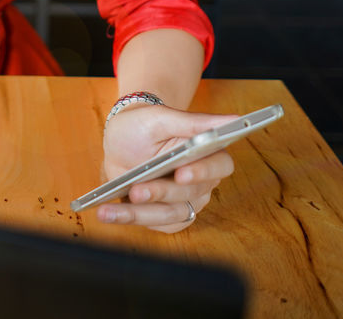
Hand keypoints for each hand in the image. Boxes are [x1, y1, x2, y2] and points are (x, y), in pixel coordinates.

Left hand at [98, 104, 237, 232]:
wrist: (121, 141)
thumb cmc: (144, 126)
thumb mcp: (161, 118)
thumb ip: (195, 122)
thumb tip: (235, 120)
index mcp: (208, 153)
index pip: (219, 166)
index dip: (202, 172)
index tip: (181, 172)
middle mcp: (201, 181)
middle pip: (189, 193)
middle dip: (161, 193)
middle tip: (137, 190)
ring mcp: (185, 200)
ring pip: (171, 213)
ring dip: (141, 212)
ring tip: (110, 208)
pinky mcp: (167, 216)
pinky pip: (154, 223)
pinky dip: (129, 219)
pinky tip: (107, 212)